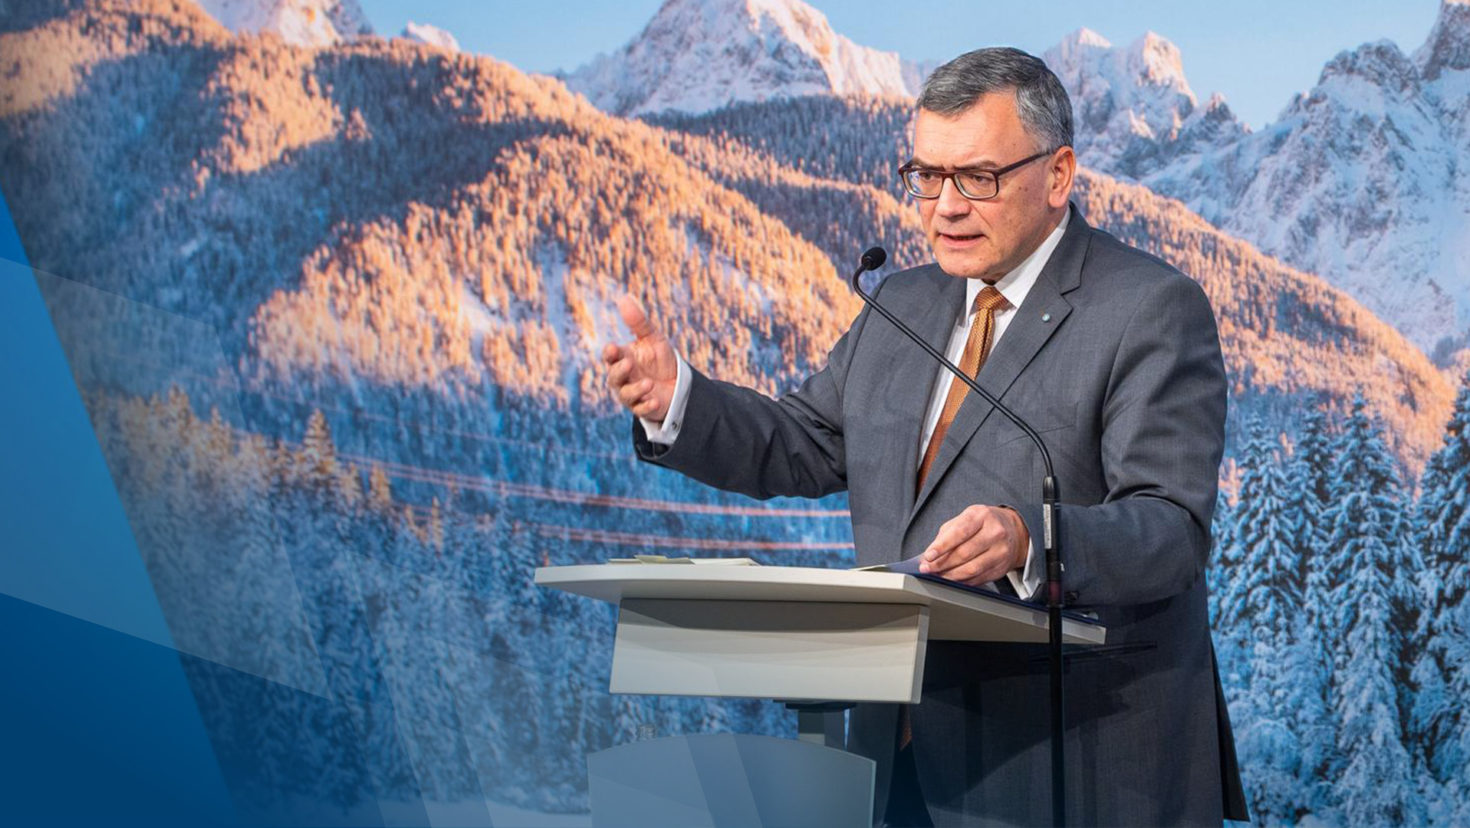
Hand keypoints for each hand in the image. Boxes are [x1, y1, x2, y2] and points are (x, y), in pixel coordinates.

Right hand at [602, 295, 677, 422]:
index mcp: (622, 359)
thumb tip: (624, 297)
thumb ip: (638, 322)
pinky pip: (641, 410)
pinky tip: (655, 400)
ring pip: (626, 394)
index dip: (610, 354)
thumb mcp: (652, 338)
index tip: (614, 348)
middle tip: (629, 364)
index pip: (610, 357)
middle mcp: (622, 378)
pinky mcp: (643, 408)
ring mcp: (631, 394)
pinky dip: (647, 406)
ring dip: (635, 389)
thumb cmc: (659, 359)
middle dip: (619, 371)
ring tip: (648, 383)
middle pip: (613, 377)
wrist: (677, 383)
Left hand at [919, 505, 1029, 586]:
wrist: (1013, 532)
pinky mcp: (1001, 568)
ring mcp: (1001, 551)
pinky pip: (978, 578)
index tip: (928, 556)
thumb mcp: (965, 518)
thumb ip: (946, 534)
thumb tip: (930, 554)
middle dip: (941, 564)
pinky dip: (962, 581)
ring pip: (971, 569)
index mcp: (982, 516)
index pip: (959, 532)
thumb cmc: (983, 523)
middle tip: (927, 568)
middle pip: (964, 553)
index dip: (942, 546)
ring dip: (950, 575)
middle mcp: (995, 532)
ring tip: (937, 575)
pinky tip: (952, 579)